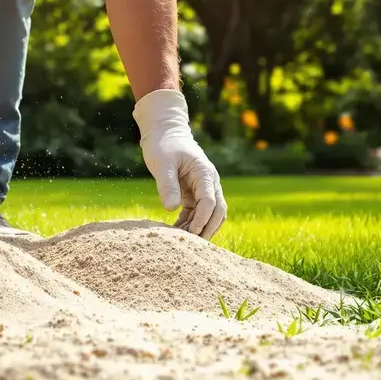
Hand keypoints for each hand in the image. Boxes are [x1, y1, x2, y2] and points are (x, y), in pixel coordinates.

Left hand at [133, 89, 226, 239]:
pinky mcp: (194, 194)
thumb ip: (167, 185)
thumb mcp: (162, 163)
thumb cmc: (164, 145)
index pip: (210, 201)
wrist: (165, 133)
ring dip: (199, 229)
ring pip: (209, 215)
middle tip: (193, 246)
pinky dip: (189, 224)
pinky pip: (196, 213)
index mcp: (205, 173)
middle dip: (207, 229)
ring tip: (183, 243)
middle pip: (218, 211)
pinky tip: (176, 233)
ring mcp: (204, 189)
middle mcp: (209, 182)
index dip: (202, 218)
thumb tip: (171, 209)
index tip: (192, 232)